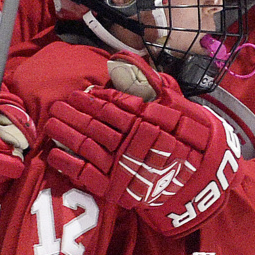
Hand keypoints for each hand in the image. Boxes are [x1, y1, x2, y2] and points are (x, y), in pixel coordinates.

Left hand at [44, 53, 242, 235]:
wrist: (204, 187)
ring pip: (88, 147)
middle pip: (97, 125)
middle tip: (58, 103)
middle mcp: (134, 144)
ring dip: (67, 134)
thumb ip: (157, 88)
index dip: (97, 99)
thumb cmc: (196, 145)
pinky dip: (69, 166)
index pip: (117, 106)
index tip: (83, 92)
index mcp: (149, 122)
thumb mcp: (184, 110)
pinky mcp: (117, 191)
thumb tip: (131, 62)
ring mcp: (124, 169)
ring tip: (50, 122)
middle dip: (75, 113)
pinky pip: (88, 177)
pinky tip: (54, 155)